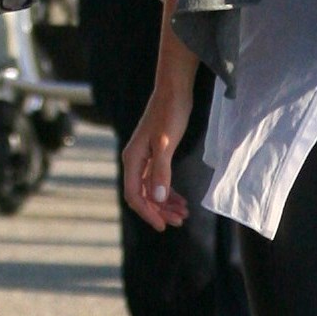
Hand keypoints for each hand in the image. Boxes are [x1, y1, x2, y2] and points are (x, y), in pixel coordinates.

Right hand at [121, 80, 195, 227]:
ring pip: (151, 190)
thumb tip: (158, 197)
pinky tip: (181, 200)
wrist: (174, 90)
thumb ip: (161, 171)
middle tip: (179, 221)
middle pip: (142, 195)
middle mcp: (135, 161)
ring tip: (184, 214)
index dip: (148, 213)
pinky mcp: (156, 154)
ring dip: (166, 204)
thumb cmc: (170, 113)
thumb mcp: (166, 143)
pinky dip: (169, 192)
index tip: (164, 225)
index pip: (134, 195)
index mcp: (132, 159)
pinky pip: (158, 180)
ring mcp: (145, 158)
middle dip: (160, 211)